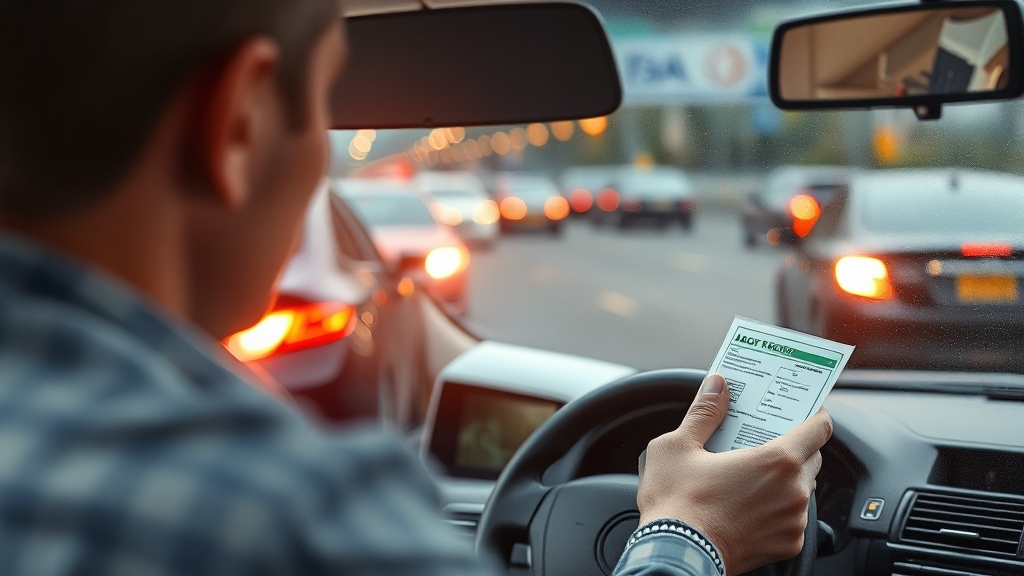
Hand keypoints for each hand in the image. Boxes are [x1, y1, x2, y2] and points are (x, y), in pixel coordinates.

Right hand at [636, 373, 832, 574]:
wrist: (674, 554)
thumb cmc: (675, 502)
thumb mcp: (678, 446)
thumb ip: (704, 412)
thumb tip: (717, 385)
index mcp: (776, 460)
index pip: (819, 429)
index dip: (815, 415)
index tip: (804, 409)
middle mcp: (794, 491)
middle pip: (811, 457)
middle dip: (793, 446)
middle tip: (765, 440)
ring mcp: (793, 521)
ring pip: (802, 489)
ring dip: (785, 479)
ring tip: (751, 475)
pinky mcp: (787, 545)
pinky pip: (793, 518)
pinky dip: (778, 509)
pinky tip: (750, 504)